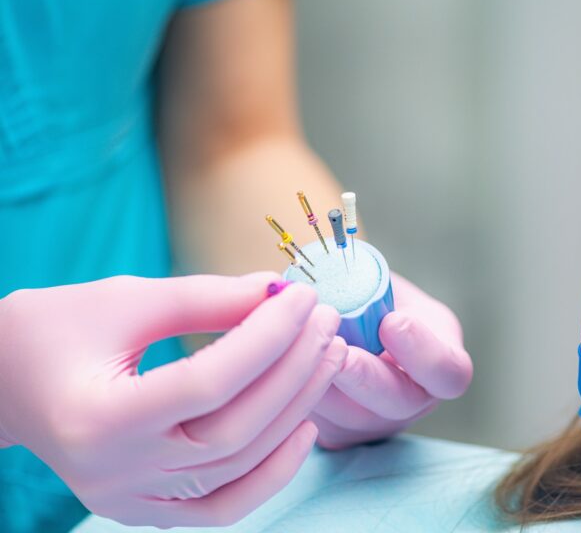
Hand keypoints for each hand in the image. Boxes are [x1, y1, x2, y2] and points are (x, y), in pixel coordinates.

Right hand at [0, 274, 346, 526]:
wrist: (3, 382)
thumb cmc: (55, 330)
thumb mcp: (124, 300)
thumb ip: (204, 299)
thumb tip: (278, 292)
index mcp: (97, 417)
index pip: (208, 382)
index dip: (268, 338)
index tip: (302, 297)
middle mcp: (113, 473)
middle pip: (232, 432)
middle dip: (292, 371)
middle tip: (326, 320)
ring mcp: (129, 500)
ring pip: (236, 471)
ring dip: (294, 412)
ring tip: (326, 357)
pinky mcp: (143, 510)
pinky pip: (222, 507)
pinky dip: (270, 473)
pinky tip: (304, 426)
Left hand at [309, 273, 471, 448]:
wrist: (351, 330)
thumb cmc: (371, 299)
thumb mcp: (384, 284)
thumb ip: (369, 283)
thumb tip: (330, 270)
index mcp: (441, 362)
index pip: (449, 372)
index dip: (424, 352)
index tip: (393, 322)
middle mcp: (415, 402)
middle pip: (398, 403)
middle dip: (365, 376)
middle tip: (338, 347)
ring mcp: (375, 426)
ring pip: (348, 418)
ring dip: (320, 381)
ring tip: (294, 345)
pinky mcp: (335, 436)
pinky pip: (316, 422)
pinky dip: (294, 391)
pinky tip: (276, 361)